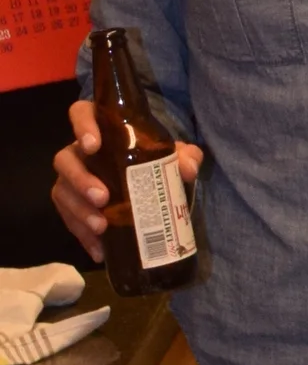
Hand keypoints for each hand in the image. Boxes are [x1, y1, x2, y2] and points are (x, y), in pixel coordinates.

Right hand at [52, 98, 202, 262]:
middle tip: (103, 197)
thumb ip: (185, 157)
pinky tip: (99, 251)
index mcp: (102, 130)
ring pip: (62, 192)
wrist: (153, 187)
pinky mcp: (73, 208)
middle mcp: (80, 153)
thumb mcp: (175, 157)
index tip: (93, 145)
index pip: (81, 113)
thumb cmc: (157, 161)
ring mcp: (73, 181)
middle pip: (65, 160)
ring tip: (101, 226)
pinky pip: (69, 220)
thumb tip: (187, 169)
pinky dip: (83, 236)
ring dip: (78, 211)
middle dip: (80, 179)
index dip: (82, 126)